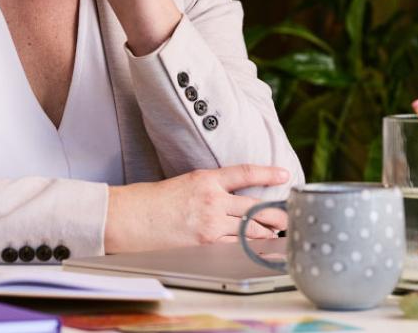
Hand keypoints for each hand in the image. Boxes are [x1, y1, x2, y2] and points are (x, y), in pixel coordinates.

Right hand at [104, 165, 290, 253]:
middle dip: (275, 213)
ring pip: (250, 227)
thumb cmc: (149, 200)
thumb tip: (227, 197)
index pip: (244, 173)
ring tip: (278, 233)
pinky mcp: (205, 242)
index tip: (284, 173)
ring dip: (266, 231)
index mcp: (205, 179)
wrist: (129, 218)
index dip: (268, 172)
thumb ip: (207, 189)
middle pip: (255, 206)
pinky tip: (257, 246)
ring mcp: (210, 222)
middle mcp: (212, 199)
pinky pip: (235, 243)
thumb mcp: (182, 184)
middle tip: (289, 216)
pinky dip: (248, 244)